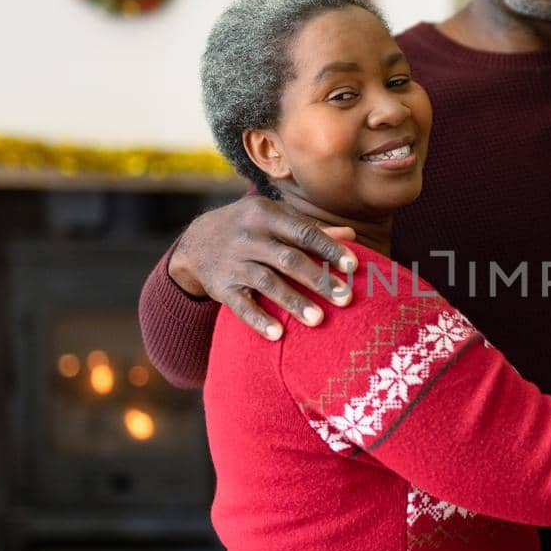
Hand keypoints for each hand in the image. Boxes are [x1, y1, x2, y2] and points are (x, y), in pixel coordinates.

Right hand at [167, 194, 357, 337]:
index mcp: (266, 215)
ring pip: (266, 282)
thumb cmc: (250, 229)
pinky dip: (258, 320)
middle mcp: (248, 236)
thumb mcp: (274, 219)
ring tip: (318, 320)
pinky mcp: (221, 287)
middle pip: (288, 259)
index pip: (303, 232)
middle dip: (318, 279)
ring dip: (293, 302)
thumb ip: (309, 228)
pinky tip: (277, 335)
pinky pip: (240, 305)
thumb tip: (350, 234)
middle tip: (346, 299)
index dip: (329, 249)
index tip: (353, 266)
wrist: (197, 241)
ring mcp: (233, 262)